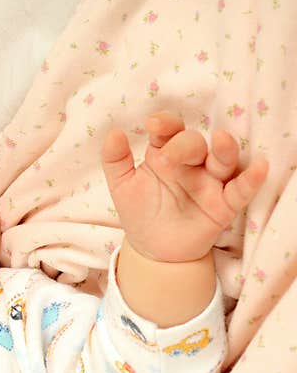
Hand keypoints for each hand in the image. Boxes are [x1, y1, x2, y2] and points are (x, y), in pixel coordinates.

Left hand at [101, 111, 268, 261]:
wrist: (153, 250)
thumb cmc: (140, 212)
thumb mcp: (122, 186)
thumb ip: (115, 160)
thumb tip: (113, 133)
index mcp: (165, 153)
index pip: (169, 130)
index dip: (164, 123)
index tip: (153, 124)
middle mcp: (191, 163)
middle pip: (194, 143)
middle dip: (183, 146)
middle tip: (166, 161)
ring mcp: (209, 182)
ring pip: (222, 159)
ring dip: (224, 149)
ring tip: (221, 139)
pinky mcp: (224, 204)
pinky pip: (241, 189)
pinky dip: (251, 179)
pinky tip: (259, 167)